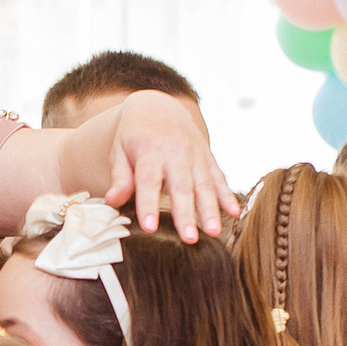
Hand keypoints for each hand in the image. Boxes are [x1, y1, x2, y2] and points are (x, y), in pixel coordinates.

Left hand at [101, 91, 236, 243]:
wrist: (158, 106)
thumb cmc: (133, 136)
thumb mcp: (119, 151)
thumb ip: (119, 177)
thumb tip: (112, 202)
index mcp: (149, 151)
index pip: (148, 181)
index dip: (148, 204)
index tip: (149, 228)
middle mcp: (176, 152)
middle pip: (181, 186)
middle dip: (186, 214)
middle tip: (189, 239)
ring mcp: (195, 155)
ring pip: (204, 184)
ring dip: (210, 210)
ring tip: (214, 232)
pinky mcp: (208, 158)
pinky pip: (219, 178)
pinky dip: (227, 195)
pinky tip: (234, 213)